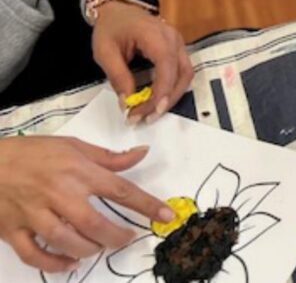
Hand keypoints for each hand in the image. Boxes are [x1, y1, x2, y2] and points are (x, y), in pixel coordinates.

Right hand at [0, 136, 173, 272]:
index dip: (146, 205)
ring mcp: (34, 214)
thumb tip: (142, 154)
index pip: (120, 190)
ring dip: (89, 249)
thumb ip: (109, 157)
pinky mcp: (13, 230)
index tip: (166, 217)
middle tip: (127, 238)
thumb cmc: (32, 152)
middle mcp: (58, 193)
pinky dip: (55, 263)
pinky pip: (35, 255)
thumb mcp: (73, 146)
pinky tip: (71, 262)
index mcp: (77, 171)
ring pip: (67, 241)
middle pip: (94, 223)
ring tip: (99, 247)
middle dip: (117, 237)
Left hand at [92, 3, 191, 124]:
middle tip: (147, 117)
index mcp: (155, 35)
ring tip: (152, 112)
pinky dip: (172, 88)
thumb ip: (118, 77)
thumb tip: (127, 102)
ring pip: (186, 75)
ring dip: (172, 96)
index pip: (167, 66)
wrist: (118, 10)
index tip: (148, 111)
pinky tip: (157, 99)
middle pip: (182, 74)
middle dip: (167, 99)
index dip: (161, 91)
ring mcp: (178, 43)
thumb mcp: (105, 52)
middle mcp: (173, 39)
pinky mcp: (177, 50)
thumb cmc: (111, 27)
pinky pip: (181, 72)